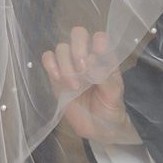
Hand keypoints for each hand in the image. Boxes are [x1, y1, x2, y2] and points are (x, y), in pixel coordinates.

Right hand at [41, 27, 138, 144]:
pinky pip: (47, 59)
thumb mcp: (114, 94)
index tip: (97, 58)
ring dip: (66, 64)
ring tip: (75, 86)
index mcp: (104, 57)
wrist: (98, 128)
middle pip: (78, 34)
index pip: (99, 37)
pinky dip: (50, 65)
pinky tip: (58, 78)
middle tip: (83, 70)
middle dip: (78, 49)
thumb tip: (91, 63)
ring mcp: (69, 65)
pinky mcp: (56, 75)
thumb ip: (106, 77)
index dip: (97, 42)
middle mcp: (87, 56)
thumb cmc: (110, 107)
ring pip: (61, 48)